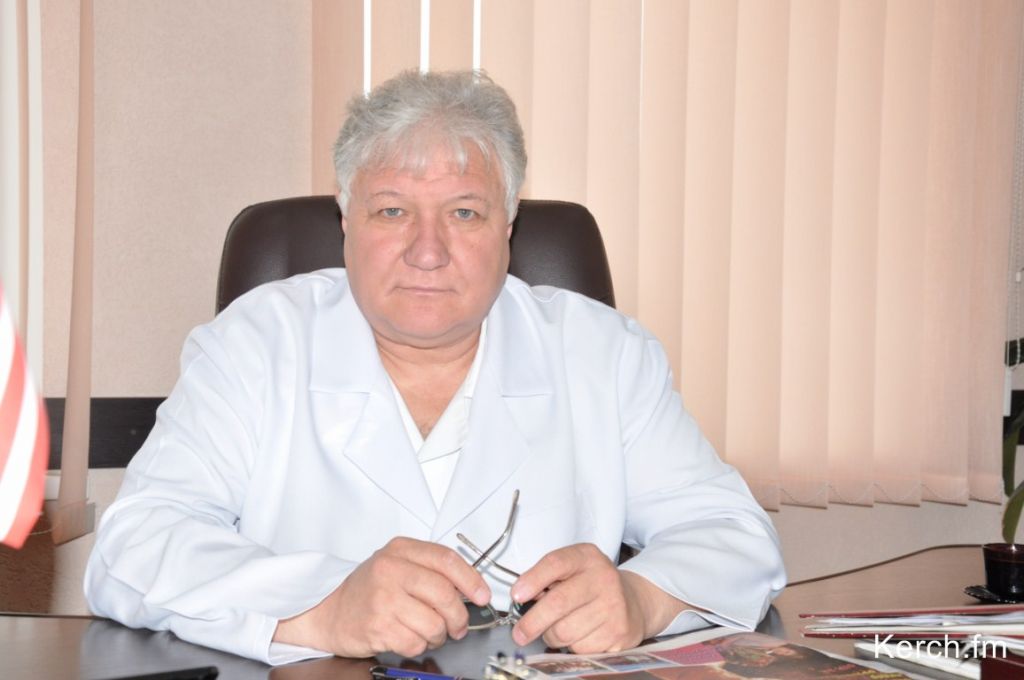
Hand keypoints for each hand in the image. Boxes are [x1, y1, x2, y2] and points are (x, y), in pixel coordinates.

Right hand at [274, 537, 490, 657]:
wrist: (328, 611)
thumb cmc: (368, 589)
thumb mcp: (397, 564)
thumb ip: (430, 569)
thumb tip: (471, 587)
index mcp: (400, 550)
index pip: (447, 560)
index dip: (471, 580)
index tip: (482, 596)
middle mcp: (391, 570)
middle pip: (445, 594)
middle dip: (459, 616)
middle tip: (457, 625)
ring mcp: (383, 599)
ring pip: (434, 623)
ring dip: (438, 634)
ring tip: (428, 631)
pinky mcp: (378, 627)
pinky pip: (417, 642)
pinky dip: (420, 645)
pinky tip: (409, 637)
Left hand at [509, 543, 684, 652]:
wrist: (634, 602)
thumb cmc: (592, 585)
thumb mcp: (573, 569)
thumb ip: (547, 578)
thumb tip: (521, 599)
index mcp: (587, 557)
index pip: (556, 563)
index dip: (533, 580)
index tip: (516, 595)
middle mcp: (603, 579)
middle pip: (557, 603)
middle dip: (532, 622)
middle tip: (519, 633)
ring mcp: (613, 607)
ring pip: (565, 632)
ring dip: (552, 636)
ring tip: (558, 629)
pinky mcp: (618, 633)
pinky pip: (580, 648)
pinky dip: (572, 647)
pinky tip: (579, 635)